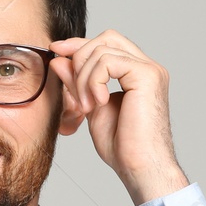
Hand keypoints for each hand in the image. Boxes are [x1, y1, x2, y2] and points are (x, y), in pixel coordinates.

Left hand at [49, 29, 187, 204]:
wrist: (139, 167)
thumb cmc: (122, 146)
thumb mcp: (90, 107)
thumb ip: (77, 82)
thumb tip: (59, 59)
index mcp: (136, 73)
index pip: (106, 44)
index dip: (79, 45)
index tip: (56, 51)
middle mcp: (147, 67)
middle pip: (106, 38)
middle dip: (79, 57)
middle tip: (73, 91)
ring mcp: (150, 69)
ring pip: (102, 49)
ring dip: (83, 78)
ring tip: (86, 107)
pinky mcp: (148, 75)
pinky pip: (107, 61)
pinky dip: (93, 81)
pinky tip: (96, 104)